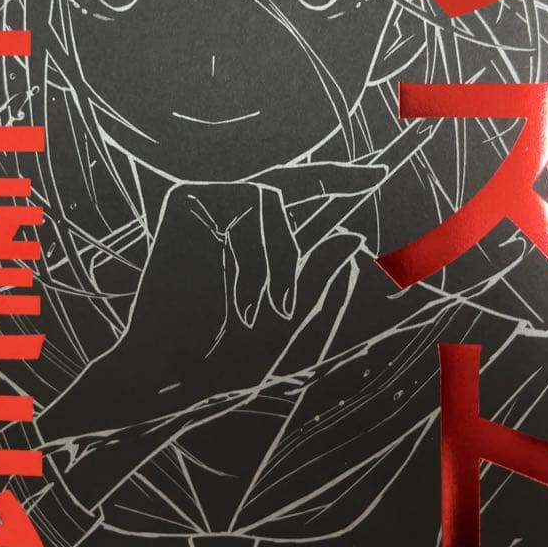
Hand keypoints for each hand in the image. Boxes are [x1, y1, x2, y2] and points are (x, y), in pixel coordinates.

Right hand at [38, 162, 384, 439]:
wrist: (169, 371)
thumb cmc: (224, 357)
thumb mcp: (292, 322)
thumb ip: (321, 282)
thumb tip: (353, 237)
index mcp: (248, 241)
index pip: (294, 201)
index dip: (338, 181)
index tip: (378, 174)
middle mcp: (224, 214)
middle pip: (289, 180)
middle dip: (337, 178)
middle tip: (377, 175)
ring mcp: (204, 203)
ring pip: (274, 197)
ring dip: (284, 258)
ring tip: (274, 312)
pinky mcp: (185, 199)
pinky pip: (248, 204)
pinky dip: (257, 257)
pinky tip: (242, 303)